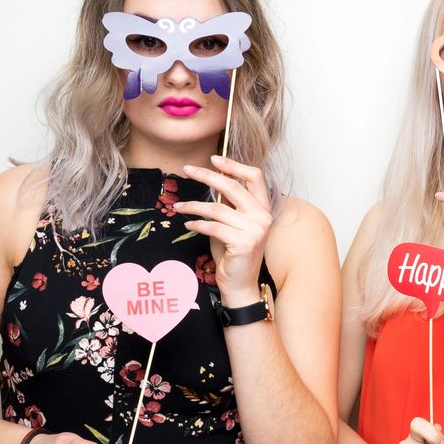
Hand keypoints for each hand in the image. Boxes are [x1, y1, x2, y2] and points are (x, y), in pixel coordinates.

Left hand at [176, 156, 273, 306]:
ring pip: (217, 208)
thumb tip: (213, 179)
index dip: (234, 165)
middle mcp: (263, 216)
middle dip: (207, 175)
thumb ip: (229, 204)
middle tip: (187, 169)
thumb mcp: (233, 223)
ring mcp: (255, 230)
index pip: (255, 177)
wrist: (241, 284)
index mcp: (264, 208)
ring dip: (193, 205)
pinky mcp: (242, 243)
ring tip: (179, 206)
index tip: (214, 159)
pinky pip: (213, 227)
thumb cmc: (234, 253)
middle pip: (233, 186)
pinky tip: (188, 225)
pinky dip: (196, 225)